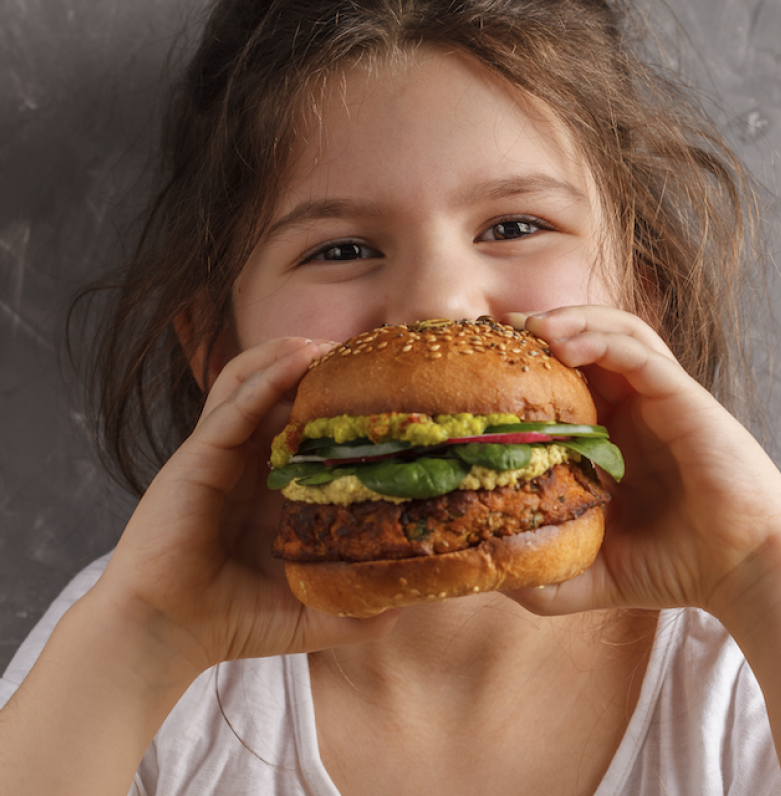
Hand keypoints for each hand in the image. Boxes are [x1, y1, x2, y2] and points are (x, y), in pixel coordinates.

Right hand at [94, 336, 399, 685]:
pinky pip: (233, 404)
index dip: (346, 404)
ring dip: (290, 355)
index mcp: (275, 487)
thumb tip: (413, 599)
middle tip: (368, 354)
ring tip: (329, 344)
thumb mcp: (314, 613)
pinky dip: (265, 376)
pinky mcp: (196, 457)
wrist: (167, 636)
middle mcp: (248, 462)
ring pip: (253, 381)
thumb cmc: (236, 622)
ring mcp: (221, 455)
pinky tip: (299, 358)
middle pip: (284, 392)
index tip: (393, 391)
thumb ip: (361, 608)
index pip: (312, 427)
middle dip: (324, 369)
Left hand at [502, 306, 780, 619]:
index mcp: (618, 439)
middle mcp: (640, 410)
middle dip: (543, 328)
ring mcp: (664, 400)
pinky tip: (565, 342)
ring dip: (572, 319)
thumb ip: (545, 574)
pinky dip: (602, 338)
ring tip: (531, 325)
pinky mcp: (685, 398)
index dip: (530, 366)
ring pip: (617, 333)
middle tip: (497, 330)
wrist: (745, 571)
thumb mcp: (593, 576)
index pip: (571, 381)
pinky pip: (641, 352)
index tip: (483, 366)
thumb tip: (486, 576)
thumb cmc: (679, 570)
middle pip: (590, 342)